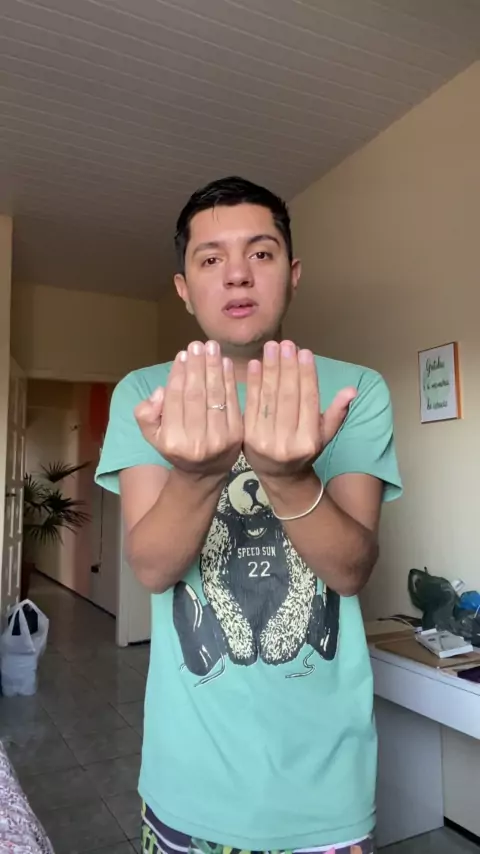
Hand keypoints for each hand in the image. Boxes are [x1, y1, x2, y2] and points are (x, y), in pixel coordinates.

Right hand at [134, 341, 242, 478]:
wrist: (204, 473)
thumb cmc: (175, 447)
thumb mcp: (152, 435)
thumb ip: (146, 414)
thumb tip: (159, 392)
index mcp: (172, 441)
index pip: (175, 399)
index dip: (179, 374)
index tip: (182, 354)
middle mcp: (196, 442)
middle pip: (196, 395)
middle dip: (197, 366)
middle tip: (198, 344)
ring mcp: (219, 440)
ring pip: (215, 396)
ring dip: (214, 368)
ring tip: (212, 347)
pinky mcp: (237, 435)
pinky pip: (232, 402)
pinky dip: (229, 380)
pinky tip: (225, 363)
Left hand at [243, 340, 356, 479]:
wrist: (279, 476)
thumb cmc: (305, 450)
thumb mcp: (324, 435)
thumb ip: (337, 413)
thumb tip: (351, 391)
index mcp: (309, 440)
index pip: (309, 400)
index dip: (306, 375)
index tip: (305, 352)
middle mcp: (287, 442)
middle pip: (288, 396)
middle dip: (287, 367)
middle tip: (286, 343)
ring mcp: (265, 440)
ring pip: (269, 398)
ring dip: (270, 369)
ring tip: (271, 347)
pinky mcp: (247, 437)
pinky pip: (252, 405)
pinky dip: (253, 383)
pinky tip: (255, 364)